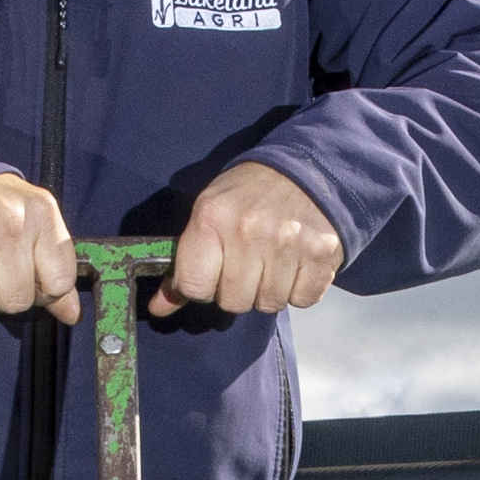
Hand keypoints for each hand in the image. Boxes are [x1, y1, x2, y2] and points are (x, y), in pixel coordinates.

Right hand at [0, 171, 84, 320]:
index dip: (45, 290)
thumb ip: (59, 274)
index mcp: (42, 213)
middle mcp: (7, 220)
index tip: (32, 275)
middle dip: (8, 296)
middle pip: (17, 300)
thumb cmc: (6, 216)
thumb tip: (71, 315)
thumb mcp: (42, 232)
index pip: (59, 284)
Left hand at [158, 161, 341, 317]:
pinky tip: (296, 263)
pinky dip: (299, 289)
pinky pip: (302, 299)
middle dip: (239, 290)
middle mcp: (248, 230)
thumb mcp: (208, 215)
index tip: (213, 274)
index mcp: (212, 218)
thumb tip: (159, 309)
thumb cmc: (249, 196)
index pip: (195, 287)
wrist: (305, 170)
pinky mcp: (320, 253)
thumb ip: (184, 264)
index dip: (203, 287)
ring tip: (274, 259)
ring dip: (271, 290)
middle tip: (248, 263)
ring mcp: (287, 242)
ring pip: (269, 303)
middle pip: (233, 302)